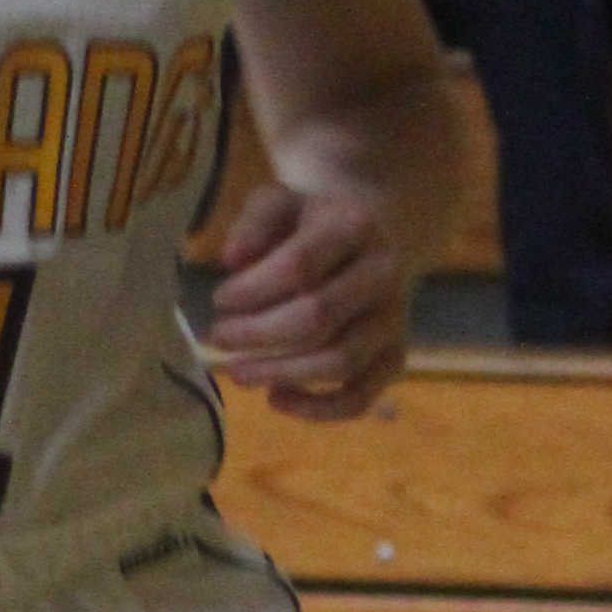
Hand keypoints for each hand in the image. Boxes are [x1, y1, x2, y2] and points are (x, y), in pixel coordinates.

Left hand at [201, 179, 409, 416]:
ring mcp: (395, 319)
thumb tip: (232, 259)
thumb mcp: (278, 202)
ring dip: (279, 372)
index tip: (218, 299)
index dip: (252, 289)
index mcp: (356, 226)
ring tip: (236, 371)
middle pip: (318, 317)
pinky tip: (275, 398)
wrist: (368, 239)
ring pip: (339, 361)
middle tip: (217, 338)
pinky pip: (361, 396)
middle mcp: (385, 273)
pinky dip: (317, 409)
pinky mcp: (395, 356)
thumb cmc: (309, 221)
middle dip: (257, 335)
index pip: (299, 265)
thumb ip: (253, 222)